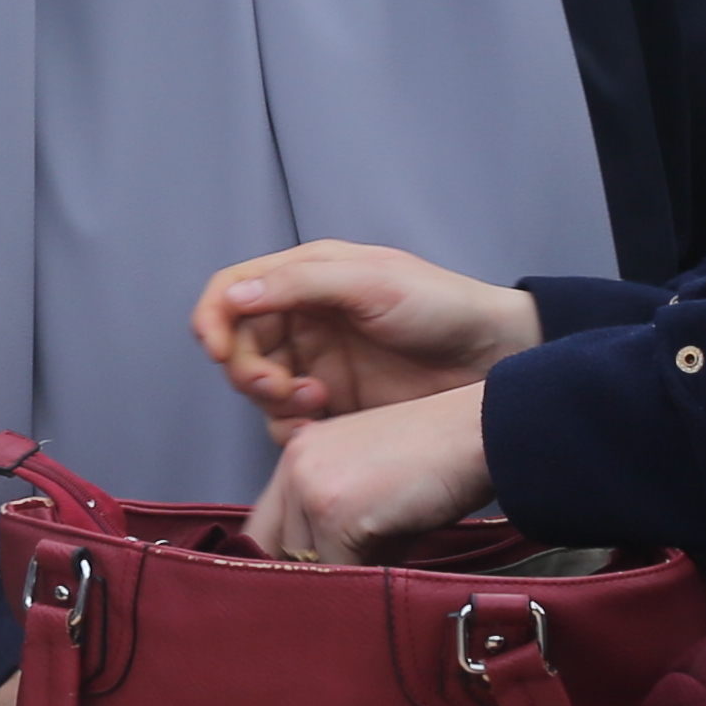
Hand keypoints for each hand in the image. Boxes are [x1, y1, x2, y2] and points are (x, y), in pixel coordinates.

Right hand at [194, 241, 539, 429]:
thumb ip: (300, 284)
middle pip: (237, 346)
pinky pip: (286, 422)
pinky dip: (291, 427)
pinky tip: (325, 420)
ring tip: (315, 402)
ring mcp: (315, 365)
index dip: (214, 318)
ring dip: (271, 399)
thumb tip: (235, 298)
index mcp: (306, 278)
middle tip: (279, 386)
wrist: (492, 359)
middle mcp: (303, 320)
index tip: (215, 348)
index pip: (233, 292)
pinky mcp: (332, 407)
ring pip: (256, 388)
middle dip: (246, 369)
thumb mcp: (371, 282)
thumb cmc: (441, 306)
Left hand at [244, 384, 498, 565]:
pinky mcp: (334, 511)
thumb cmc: (439, 460)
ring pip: (307, 564)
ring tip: (390, 543)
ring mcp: (309, 485)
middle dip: (320, 569)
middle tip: (364, 564)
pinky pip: (338, 570)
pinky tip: (399, 545)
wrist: (479, 434)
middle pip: (280, 550)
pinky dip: (368, 575)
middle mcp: (294, 463)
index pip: (265, 526)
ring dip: (345, 571)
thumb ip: (337, 523)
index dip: (287, 559)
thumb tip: (323, 579)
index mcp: (299, 451)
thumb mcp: (371, 485)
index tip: (310, 582)